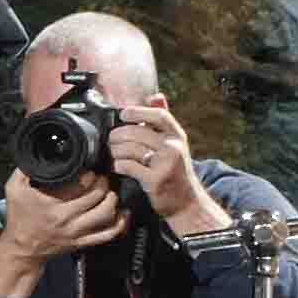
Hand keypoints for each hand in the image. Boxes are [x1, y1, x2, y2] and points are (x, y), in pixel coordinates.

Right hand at [0, 166, 123, 297]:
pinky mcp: (83, 242)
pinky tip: (122, 213)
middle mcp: (67, 220)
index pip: (81, 187)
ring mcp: (77, 233)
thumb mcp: (13, 189)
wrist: (21, 249)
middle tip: (101, 178)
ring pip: (107, 215)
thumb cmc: (18, 218)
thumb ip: (24, 170)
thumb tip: (37, 151)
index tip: (89, 171)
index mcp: (52, 205)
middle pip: (98, 198)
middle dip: (104, 184)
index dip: (90, 176)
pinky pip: (108, 234)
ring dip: (112, 200)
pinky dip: (120, 223)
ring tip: (109, 193)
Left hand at [103, 98, 227, 240]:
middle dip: (117, 135)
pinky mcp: (155, 179)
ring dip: (115, 151)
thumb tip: (156, 96)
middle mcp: (173, 147)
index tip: (123, 114)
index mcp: (177, 135)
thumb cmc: (176, 170)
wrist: (186, 202)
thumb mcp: (175, 143)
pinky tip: (118, 166)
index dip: (138, 112)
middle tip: (111, 139)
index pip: (159, 116)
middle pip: (137, 132)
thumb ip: (163, 121)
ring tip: (114, 153)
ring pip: (129, 149)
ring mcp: (165, 163)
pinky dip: (118, 165)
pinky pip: (127, 166)